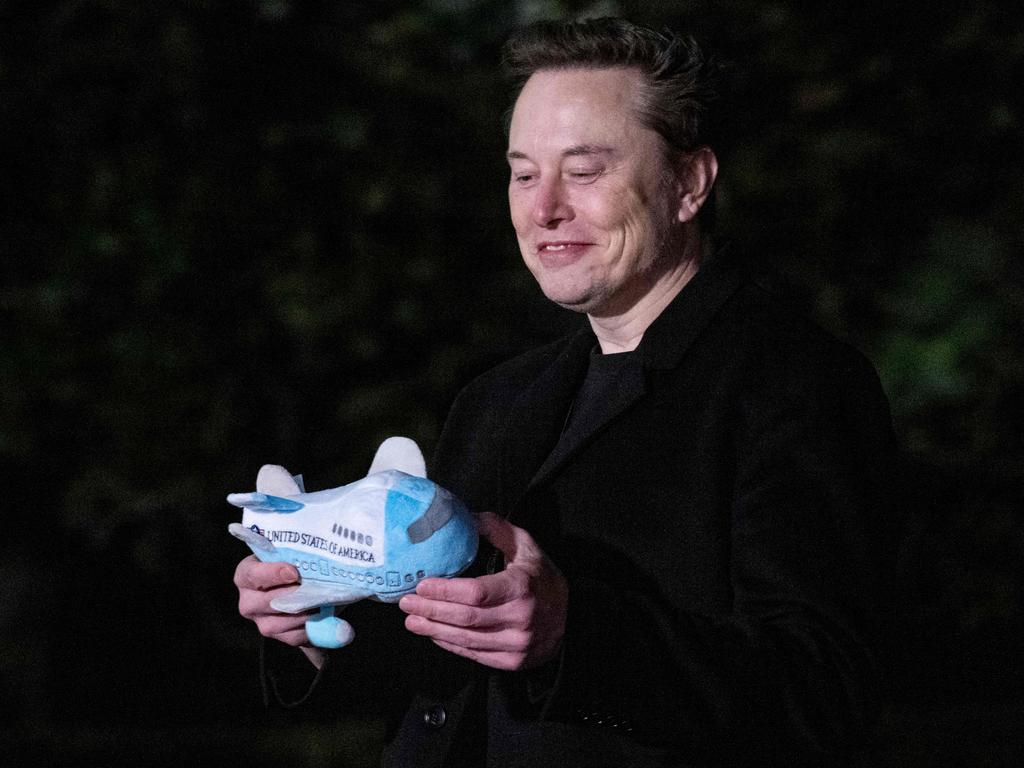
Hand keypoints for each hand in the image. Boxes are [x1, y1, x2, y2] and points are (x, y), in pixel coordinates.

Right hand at [233, 555, 325, 667]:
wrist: (305, 587)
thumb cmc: (295, 564)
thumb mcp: (292, 554)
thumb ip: (297, 555)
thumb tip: (318, 558)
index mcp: (246, 575)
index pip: (252, 575)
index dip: (273, 574)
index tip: (294, 572)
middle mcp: (248, 601)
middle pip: (268, 602)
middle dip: (294, 595)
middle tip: (315, 588)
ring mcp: (261, 622)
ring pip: (280, 623)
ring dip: (305, 612)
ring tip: (323, 600)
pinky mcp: (278, 637)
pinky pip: (294, 637)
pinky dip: (311, 626)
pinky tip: (324, 615)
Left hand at [399, 511, 567, 670]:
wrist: (571, 619)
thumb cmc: (543, 579)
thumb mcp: (527, 547)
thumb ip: (497, 530)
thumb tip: (467, 517)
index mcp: (522, 588)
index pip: (475, 592)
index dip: (444, 591)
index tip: (421, 585)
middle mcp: (520, 619)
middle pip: (465, 618)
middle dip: (431, 611)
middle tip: (406, 603)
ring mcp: (516, 644)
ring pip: (465, 639)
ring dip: (433, 630)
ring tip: (412, 620)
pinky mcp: (511, 661)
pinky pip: (473, 654)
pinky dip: (449, 644)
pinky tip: (434, 633)